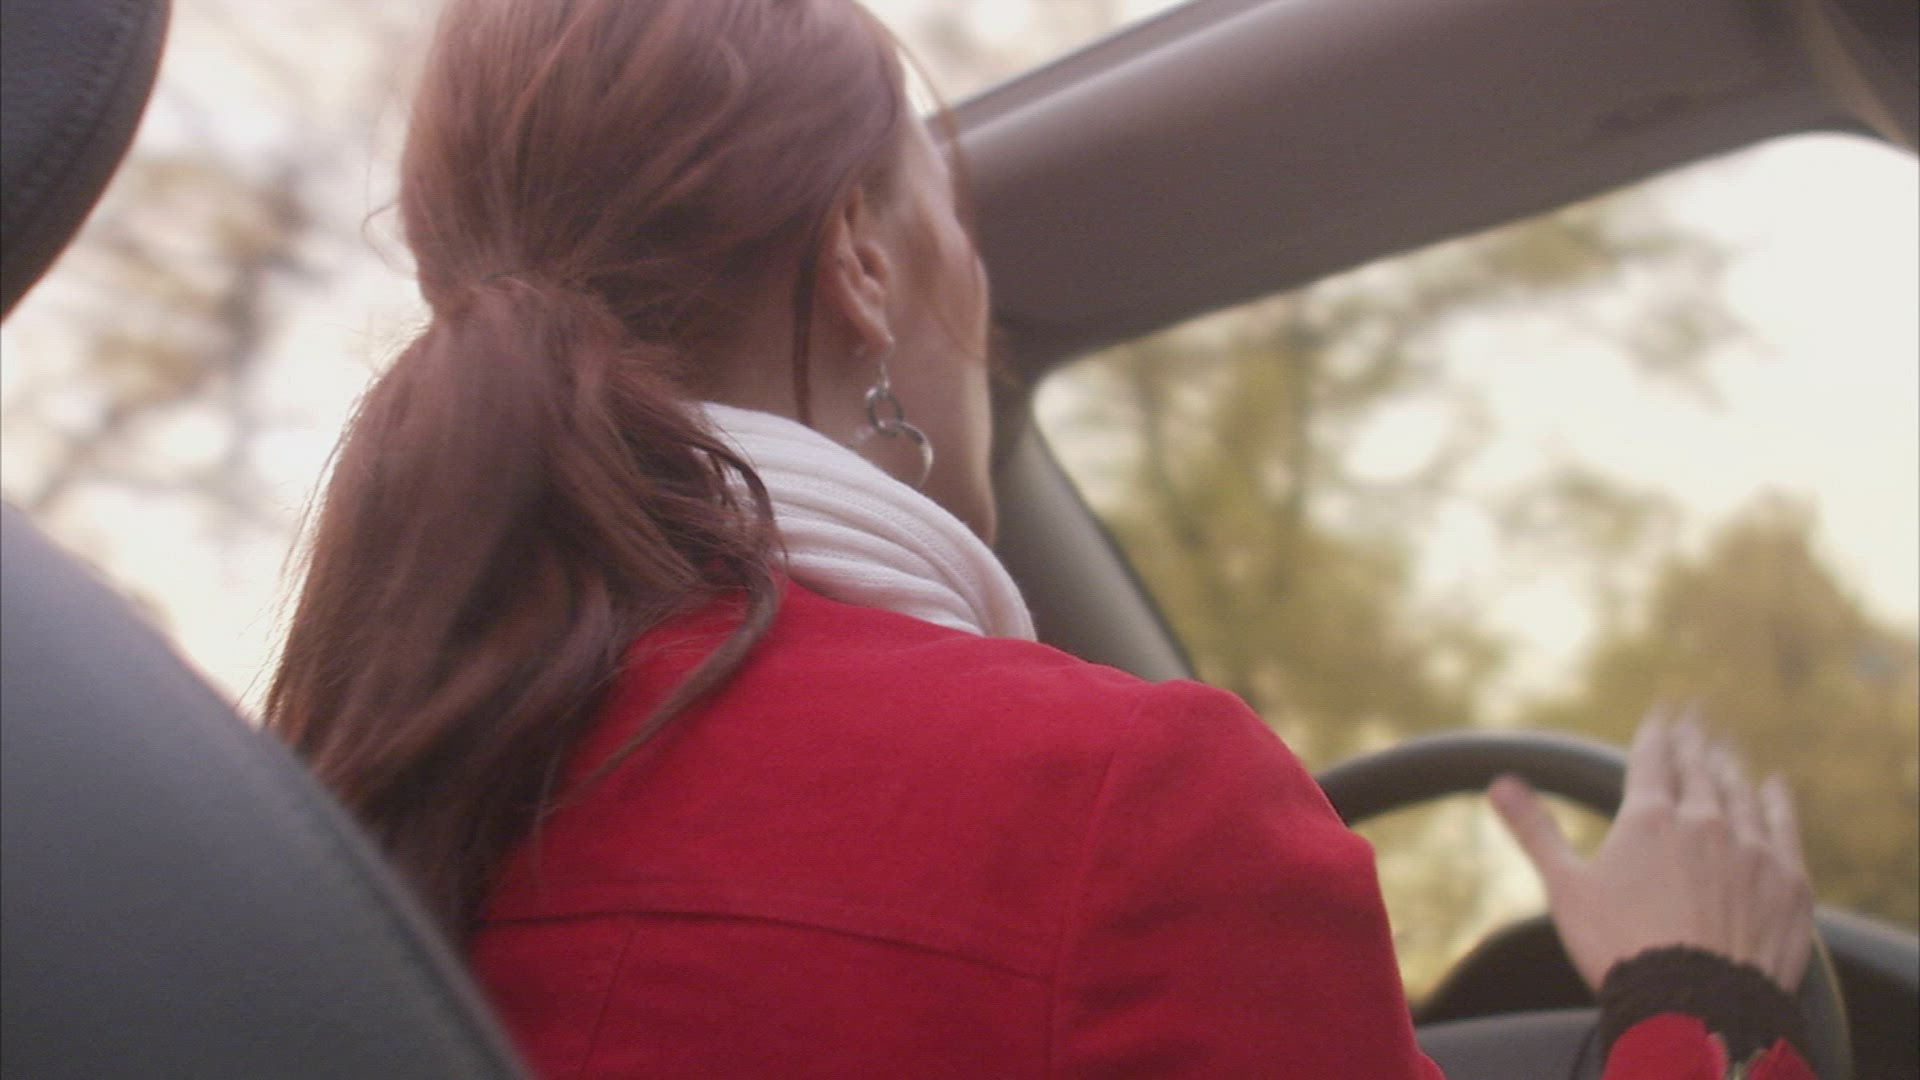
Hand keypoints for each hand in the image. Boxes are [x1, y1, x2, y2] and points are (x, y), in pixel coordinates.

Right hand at [1488, 707, 1813, 993]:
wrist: (1697, 1004)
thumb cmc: (1621, 949)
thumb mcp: (1566, 888)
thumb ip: (1536, 829)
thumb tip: (1499, 784)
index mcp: (1648, 818)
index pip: (1653, 757)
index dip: (1656, 731)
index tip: (1662, 709)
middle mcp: (1704, 821)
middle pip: (1699, 767)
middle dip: (1694, 738)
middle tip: (1696, 713)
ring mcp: (1751, 848)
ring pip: (1741, 790)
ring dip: (1731, 764)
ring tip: (1726, 747)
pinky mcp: (1788, 879)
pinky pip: (1783, 824)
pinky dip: (1776, 800)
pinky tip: (1773, 786)